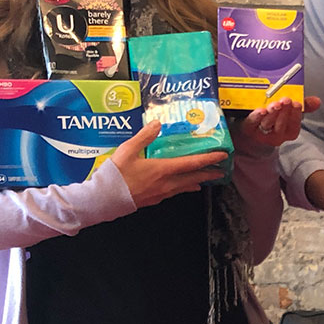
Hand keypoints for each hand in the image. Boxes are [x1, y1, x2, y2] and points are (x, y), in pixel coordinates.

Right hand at [111, 121, 228, 208]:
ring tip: (206, 178)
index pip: (192, 163)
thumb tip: (157, 123)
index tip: (223, 155)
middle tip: (221, 170)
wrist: (101, 201)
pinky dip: (183, 188)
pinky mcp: (153, 200)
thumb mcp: (127, 150)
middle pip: (193, 178)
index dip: (208, 159)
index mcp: (162, 170)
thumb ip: (143, 136)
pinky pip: (174, 193)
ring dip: (197, 181)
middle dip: (209, 173)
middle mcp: (165, 183)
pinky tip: (183, 187)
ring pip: (184, 187)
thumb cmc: (114, 175)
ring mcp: (160, 194)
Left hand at [239, 96, 320, 147]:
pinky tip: (262, 110)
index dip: (296, 115)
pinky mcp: (248, 128)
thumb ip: (304, 106)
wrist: (252, 128)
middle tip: (286, 100)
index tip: (297, 103)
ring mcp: (261, 134)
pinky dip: (257, 116)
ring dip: (273, 113)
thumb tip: (317, 101)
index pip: (294, 126)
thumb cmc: (274, 119)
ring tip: (276, 104)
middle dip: (284, 112)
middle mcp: (276, 136)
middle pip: (281, 125)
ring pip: (268, 123)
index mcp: (288, 132)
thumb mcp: (290, 112)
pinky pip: (253, 122)